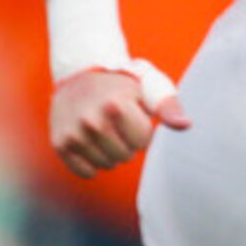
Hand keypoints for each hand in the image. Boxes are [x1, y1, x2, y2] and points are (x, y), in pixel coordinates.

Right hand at [49, 61, 187, 176]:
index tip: (133, 114)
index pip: (142, 142)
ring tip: (104, 129)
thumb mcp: (148, 87)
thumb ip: (169, 107)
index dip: (141, 130)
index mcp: (115, 105)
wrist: (80, 73)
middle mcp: (90, 121)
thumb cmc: (122, 84)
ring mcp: (73, 134)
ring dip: (110, 153)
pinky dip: (91, 162)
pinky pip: (86, 172)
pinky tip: (91, 141)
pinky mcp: (60, 144)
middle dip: (127, 143)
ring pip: (106, 165)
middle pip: (125, 156)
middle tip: (118, 122)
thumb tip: (185, 125)